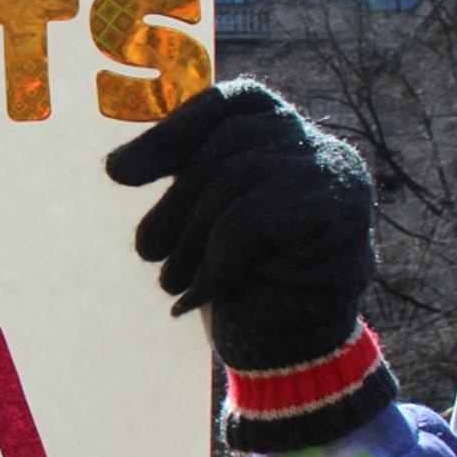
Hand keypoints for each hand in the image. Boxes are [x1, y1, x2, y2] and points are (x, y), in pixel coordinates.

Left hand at [106, 79, 375, 369]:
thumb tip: (116, 165)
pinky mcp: (340, 214)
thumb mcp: (203, 221)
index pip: (230, 103)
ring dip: (191, 237)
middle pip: (228, 143)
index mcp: (287, 136)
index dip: (171, 132)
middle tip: (146, 250)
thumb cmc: (242, 281)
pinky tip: (200, 292)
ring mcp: (337, 177)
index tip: (117, 174)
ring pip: (237, 178)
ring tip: (169, 279)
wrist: (294, 353)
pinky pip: (254, 218)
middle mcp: (320, 147)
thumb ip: (180, 179)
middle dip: (175, 201)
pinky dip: (216, 258)